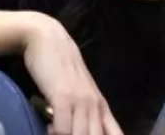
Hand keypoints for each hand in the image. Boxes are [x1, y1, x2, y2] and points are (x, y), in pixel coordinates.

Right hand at [22, 14, 122, 134]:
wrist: (48, 39)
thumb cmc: (61, 68)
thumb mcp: (79, 94)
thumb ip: (85, 113)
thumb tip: (84, 128)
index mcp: (101, 107)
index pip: (116, 134)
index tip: (94, 134)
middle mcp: (95, 106)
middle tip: (70, 132)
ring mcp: (80, 101)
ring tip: (55, 132)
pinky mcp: (63, 97)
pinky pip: (62, 128)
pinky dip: (55, 133)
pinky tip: (48, 128)